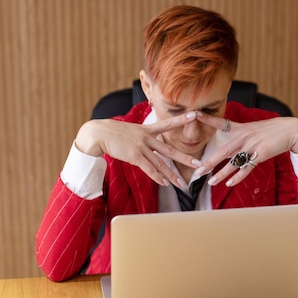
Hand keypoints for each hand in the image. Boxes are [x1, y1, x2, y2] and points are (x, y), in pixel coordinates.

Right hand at [75, 112, 201, 187]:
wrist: (98, 133)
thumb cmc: (112, 132)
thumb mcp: (131, 130)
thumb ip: (142, 136)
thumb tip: (149, 141)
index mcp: (147, 129)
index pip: (168, 123)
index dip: (182, 119)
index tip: (195, 114)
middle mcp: (147, 137)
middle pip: (170, 150)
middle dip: (185, 158)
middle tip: (199, 164)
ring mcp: (141, 147)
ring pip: (161, 164)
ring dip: (172, 175)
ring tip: (182, 184)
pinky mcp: (134, 156)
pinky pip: (149, 169)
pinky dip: (158, 177)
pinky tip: (165, 183)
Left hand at [195, 113, 297, 186]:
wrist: (290, 130)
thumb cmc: (271, 131)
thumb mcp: (253, 129)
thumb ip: (240, 135)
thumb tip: (230, 143)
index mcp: (240, 129)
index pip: (220, 123)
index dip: (207, 119)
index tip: (193, 114)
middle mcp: (243, 137)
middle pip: (223, 151)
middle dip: (209, 161)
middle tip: (197, 169)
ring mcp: (252, 146)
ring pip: (232, 163)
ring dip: (221, 173)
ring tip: (210, 182)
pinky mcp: (260, 155)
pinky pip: (246, 168)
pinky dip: (238, 177)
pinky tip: (229, 184)